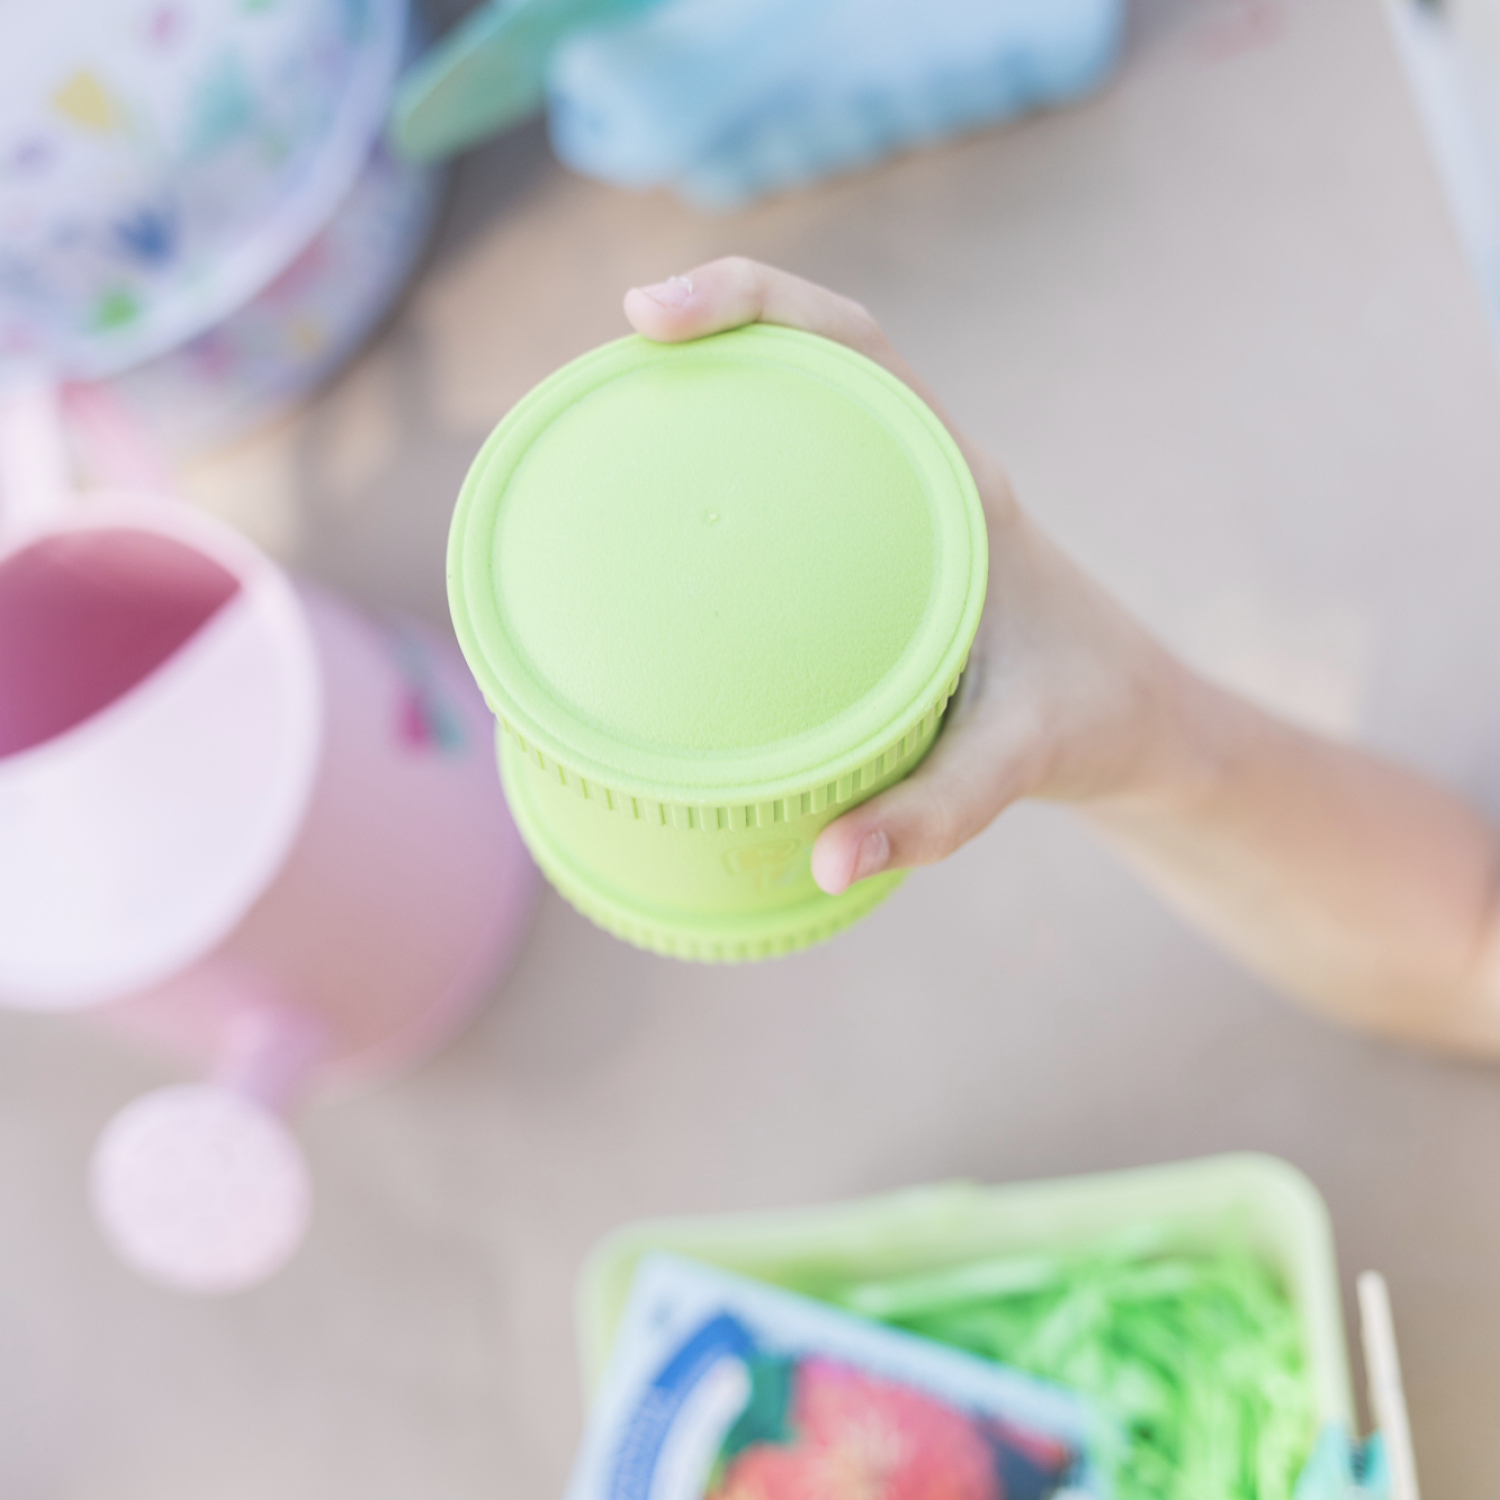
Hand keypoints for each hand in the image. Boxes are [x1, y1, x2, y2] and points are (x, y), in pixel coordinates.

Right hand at [625, 259, 1194, 894]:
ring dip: (711, 407)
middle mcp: (925, 477)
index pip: (854, 342)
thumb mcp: (1031, 761)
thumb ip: (940, 812)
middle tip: (602, 375)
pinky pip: (794, 496)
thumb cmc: (1095, 720)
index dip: (750, 298)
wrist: (1140, 724)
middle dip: (705, 335)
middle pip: (805, 357)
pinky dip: (729, 493)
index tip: (649, 315)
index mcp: (960, 485)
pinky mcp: (883, 558)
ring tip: (610, 442)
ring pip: (796, 422)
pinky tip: (672, 549)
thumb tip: (828, 862)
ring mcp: (901, 514)